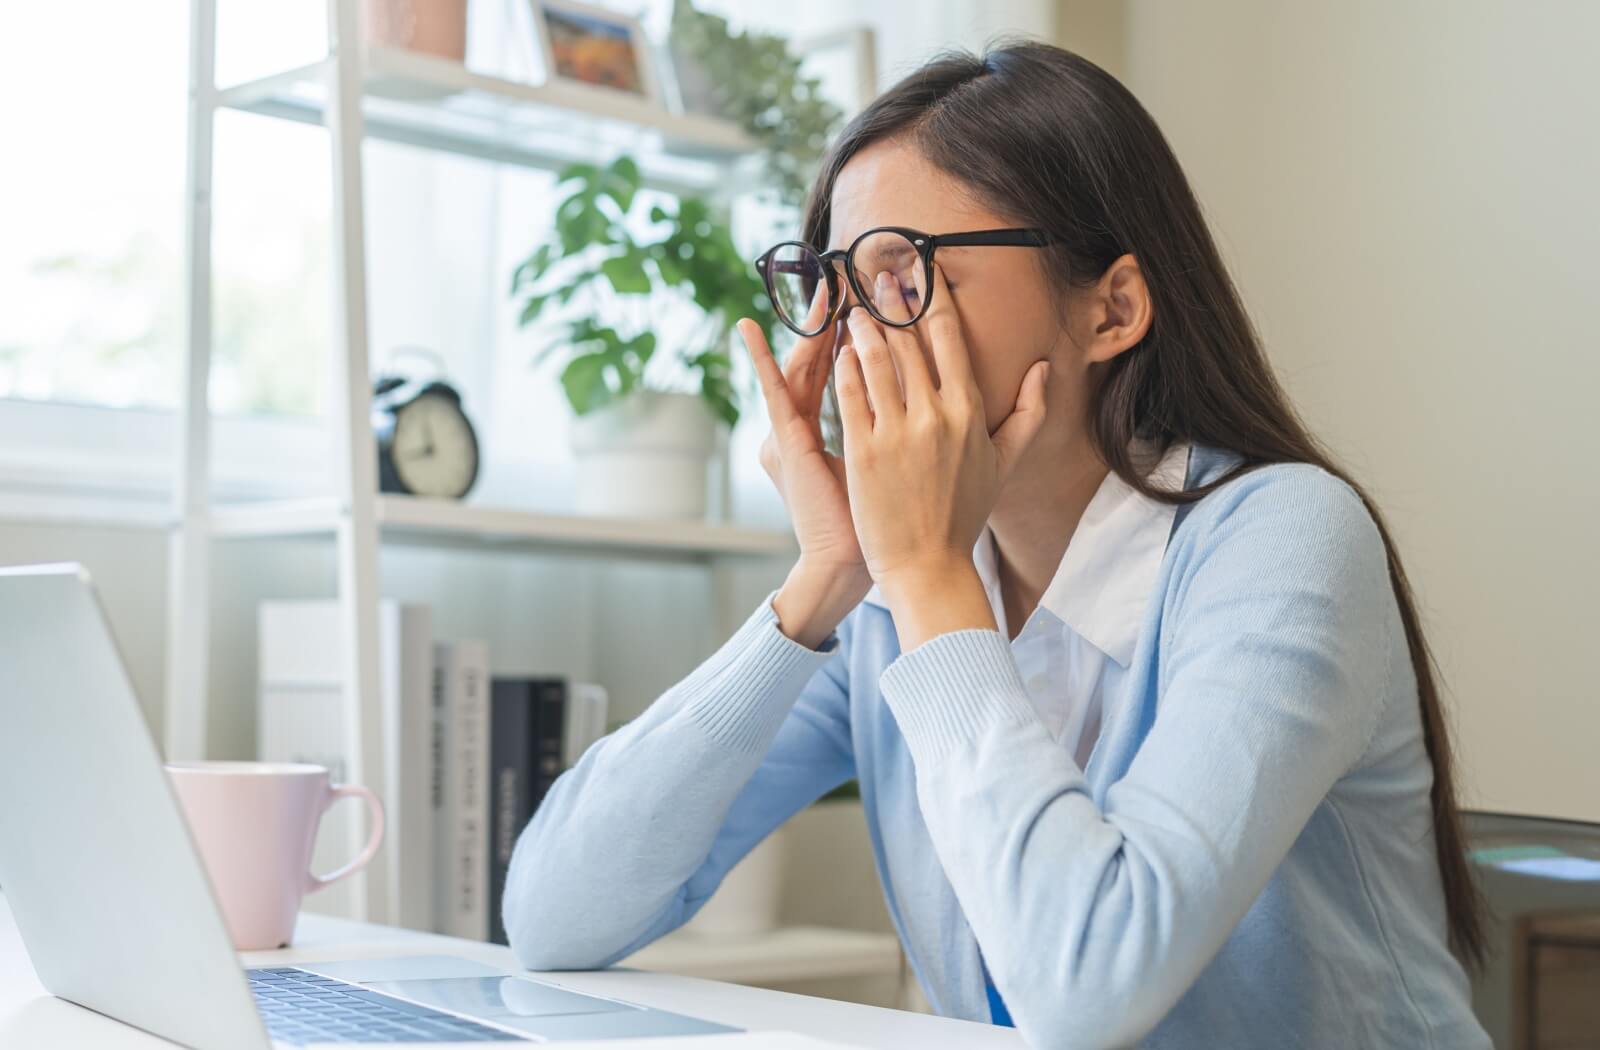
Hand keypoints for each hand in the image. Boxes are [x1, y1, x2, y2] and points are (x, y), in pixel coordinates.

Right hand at [739, 292, 871, 647]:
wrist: (852, 560)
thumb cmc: (881, 517)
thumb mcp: (897, 459)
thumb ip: (906, 422)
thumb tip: (935, 395)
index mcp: (848, 418)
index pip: (856, 360)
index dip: (867, 324)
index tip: (886, 289)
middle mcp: (817, 419)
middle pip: (828, 353)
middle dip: (841, 312)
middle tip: (852, 270)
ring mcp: (796, 430)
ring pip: (803, 363)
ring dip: (810, 322)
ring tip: (820, 283)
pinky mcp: (786, 444)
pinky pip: (773, 394)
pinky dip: (759, 362)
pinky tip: (747, 329)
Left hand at [835, 264, 1049, 647]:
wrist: (928, 565)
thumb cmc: (964, 515)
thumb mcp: (1005, 463)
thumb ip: (1029, 412)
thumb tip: (1044, 368)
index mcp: (969, 412)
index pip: (950, 340)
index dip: (933, 300)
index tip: (921, 272)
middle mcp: (935, 416)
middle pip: (909, 342)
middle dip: (893, 301)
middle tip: (878, 272)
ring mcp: (897, 433)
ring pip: (876, 361)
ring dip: (863, 326)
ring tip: (852, 306)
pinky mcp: (863, 452)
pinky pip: (850, 396)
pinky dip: (842, 367)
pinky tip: (836, 349)